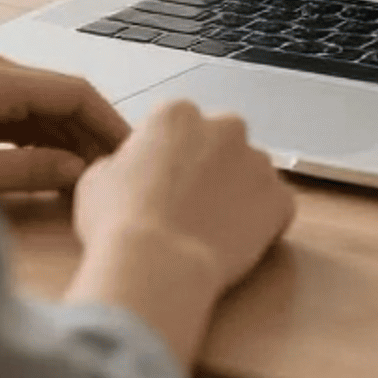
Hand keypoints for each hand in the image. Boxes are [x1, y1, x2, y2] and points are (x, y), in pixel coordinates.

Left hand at [0, 53, 128, 195]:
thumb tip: (75, 170)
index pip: (75, 92)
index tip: (133, 150)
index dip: (109, 122)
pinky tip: (56, 171)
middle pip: (62, 98)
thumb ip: (29, 170)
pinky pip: (23, 119)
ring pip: (45, 110)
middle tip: (120, 170)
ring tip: (93, 178)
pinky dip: (44, 143)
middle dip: (92, 134)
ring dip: (70, 141)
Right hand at [72, 100, 294, 296]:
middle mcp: (225, 126)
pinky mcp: (281, 199)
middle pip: (221, 143)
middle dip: (210, 168)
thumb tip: (132, 170)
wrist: (156, 264)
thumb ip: (123, 162)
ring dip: (237, 194)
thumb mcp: (97, 179)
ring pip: (250, 174)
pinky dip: (262, 223)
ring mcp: (259, 162)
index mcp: (177, 114)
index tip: (161, 186)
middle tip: (189, 206)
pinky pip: (275, 207)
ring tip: (212, 230)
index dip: (170, 159)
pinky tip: (235, 244)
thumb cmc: (117, 220)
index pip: (179, 128)